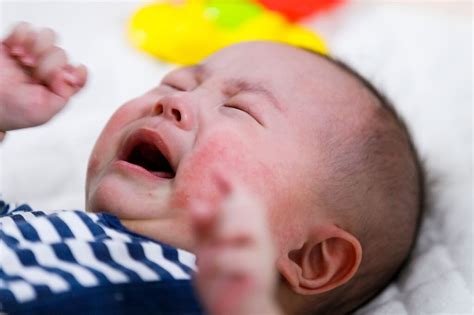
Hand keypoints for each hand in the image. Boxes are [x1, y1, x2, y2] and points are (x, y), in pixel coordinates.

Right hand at [0, 22, 86, 130]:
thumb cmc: (14, 111)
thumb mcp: (46, 111)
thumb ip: (64, 93)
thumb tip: (70, 75)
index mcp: (58, 86)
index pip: (78, 73)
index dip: (76, 73)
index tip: (64, 78)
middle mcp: (47, 69)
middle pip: (60, 53)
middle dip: (48, 65)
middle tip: (34, 77)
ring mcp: (31, 55)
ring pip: (48, 36)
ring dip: (37, 47)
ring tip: (24, 61)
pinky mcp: (13, 44)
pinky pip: (25, 28)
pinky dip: (21, 36)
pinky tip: (15, 51)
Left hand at [191, 175, 280, 314]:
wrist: (240, 313)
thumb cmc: (223, 280)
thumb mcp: (209, 250)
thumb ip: (204, 229)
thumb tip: (196, 204)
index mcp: (249, 231)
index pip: (245, 201)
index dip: (232, 184)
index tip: (217, 170)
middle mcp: (260, 240)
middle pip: (245, 209)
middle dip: (223, 211)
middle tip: (202, 221)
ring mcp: (260, 256)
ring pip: (241, 229)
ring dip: (218, 238)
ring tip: (207, 257)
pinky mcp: (255, 275)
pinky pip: (231, 258)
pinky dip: (214, 263)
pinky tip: (207, 272)